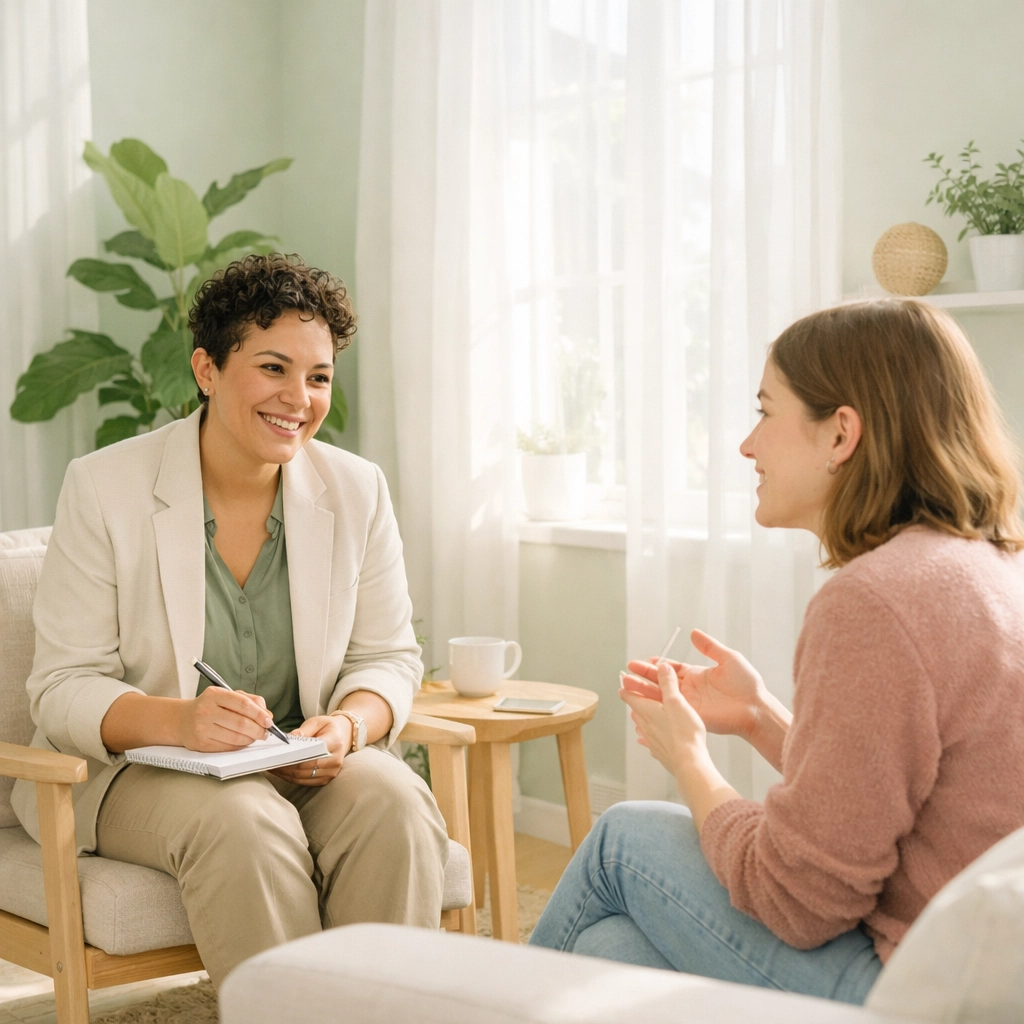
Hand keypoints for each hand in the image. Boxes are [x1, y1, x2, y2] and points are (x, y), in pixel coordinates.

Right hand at [179, 686, 272, 751]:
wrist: (182, 720)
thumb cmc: (210, 706)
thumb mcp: (227, 695)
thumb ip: (250, 701)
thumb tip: (267, 715)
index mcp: (215, 694)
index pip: (243, 704)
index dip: (259, 714)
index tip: (268, 721)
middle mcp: (206, 710)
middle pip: (241, 723)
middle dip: (258, 730)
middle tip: (265, 732)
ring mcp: (202, 728)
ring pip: (235, 737)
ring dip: (250, 739)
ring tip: (255, 736)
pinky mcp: (201, 743)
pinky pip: (227, 747)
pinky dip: (240, 746)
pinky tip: (243, 741)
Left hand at [269, 714, 352, 786]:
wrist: (344, 735)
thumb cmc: (329, 727)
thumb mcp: (317, 721)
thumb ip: (304, 729)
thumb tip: (290, 739)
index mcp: (334, 743)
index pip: (312, 754)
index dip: (294, 757)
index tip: (279, 755)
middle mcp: (335, 760)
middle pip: (305, 768)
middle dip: (286, 766)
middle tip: (270, 762)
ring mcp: (332, 772)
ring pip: (303, 777)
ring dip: (286, 774)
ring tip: (272, 767)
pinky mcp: (326, 779)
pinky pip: (306, 782)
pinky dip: (292, 778)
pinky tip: (281, 772)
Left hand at [620, 662, 708, 775]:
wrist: (689, 763)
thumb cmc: (683, 733)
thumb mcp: (676, 701)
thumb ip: (668, 684)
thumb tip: (661, 667)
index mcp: (646, 711)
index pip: (629, 696)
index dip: (627, 686)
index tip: (624, 680)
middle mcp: (645, 726)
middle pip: (636, 711)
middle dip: (636, 701)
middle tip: (637, 695)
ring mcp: (652, 741)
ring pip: (642, 726)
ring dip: (643, 719)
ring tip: (643, 715)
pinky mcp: (661, 752)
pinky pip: (650, 741)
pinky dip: (649, 736)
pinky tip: (648, 740)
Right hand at [624, 629, 766, 739]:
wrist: (755, 707)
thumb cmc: (747, 683)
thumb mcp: (728, 658)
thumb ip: (709, 647)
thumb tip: (693, 633)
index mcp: (697, 675)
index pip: (671, 669)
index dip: (657, 666)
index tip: (644, 661)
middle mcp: (689, 689)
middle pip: (661, 681)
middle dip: (644, 676)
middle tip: (627, 671)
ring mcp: (689, 703)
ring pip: (661, 695)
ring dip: (644, 690)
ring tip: (627, 685)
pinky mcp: (690, 716)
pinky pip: (669, 710)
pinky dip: (654, 706)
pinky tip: (641, 703)